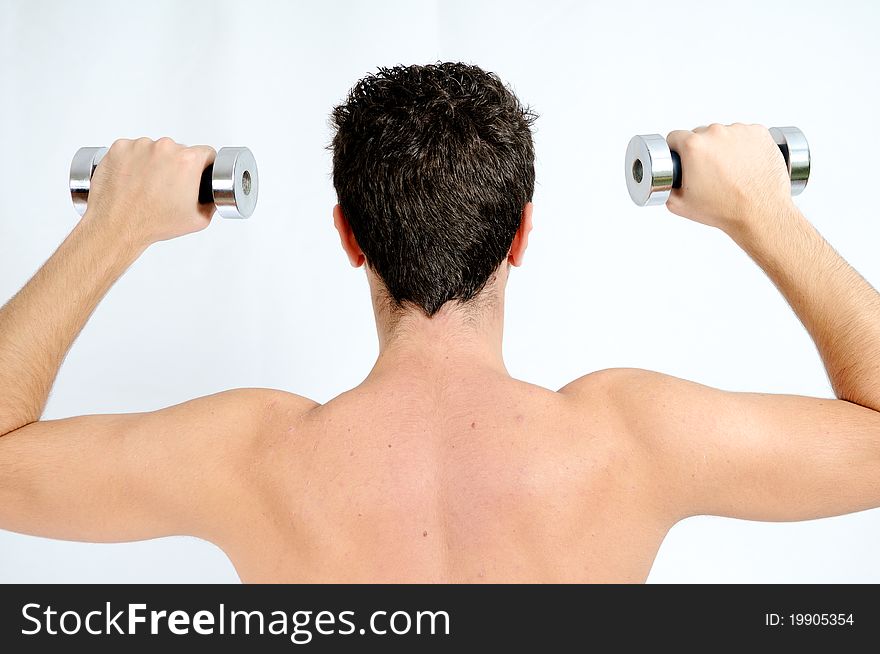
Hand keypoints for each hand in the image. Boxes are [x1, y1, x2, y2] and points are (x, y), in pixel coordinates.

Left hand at [82, 138, 216, 247]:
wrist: (117, 226)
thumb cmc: (153, 223)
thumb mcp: (198, 220)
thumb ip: (211, 202)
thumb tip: (212, 196)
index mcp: (187, 161)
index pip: (205, 152)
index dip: (205, 164)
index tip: (197, 172)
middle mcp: (164, 148)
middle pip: (178, 150)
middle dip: (176, 165)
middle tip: (168, 186)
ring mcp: (139, 146)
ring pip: (154, 149)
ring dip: (153, 162)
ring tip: (147, 185)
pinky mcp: (119, 147)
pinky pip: (132, 149)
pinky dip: (133, 161)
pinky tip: (133, 179)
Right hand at [665, 123, 792, 234]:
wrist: (760, 213)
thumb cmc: (724, 209)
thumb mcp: (678, 205)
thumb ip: (666, 186)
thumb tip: (666, 180)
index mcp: (693, 146)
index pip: (675, 137)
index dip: (676, 151)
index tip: (683, 160)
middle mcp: (716, 133)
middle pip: (700, 134)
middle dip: (702, 150)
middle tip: (709, 171)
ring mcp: (740, 131)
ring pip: (723, 134)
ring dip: (723, 147)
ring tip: (730, 170)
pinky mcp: (760, 133)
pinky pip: (745, 134)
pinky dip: (744, 146)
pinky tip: (744, 164)